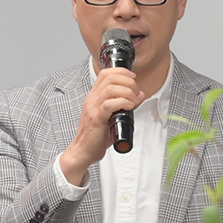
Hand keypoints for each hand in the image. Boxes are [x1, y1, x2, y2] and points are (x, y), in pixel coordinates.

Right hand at [59, 65, 142, 184]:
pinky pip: (109, 104)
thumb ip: (124, 103)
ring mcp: (93, 108)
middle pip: (110, 78)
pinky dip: (122, 102)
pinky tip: (129, 107)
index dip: (121, 72)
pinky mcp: (97, 118)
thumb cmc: (96, 135)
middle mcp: (92, 99)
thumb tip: (139, 95)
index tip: (132, 77)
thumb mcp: (111, 115)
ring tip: (133, 100)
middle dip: (128, 81)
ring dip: (127, 92)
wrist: (83, 150)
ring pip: (111, 88)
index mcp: (94, 96)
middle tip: (135, 92)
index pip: (105, 73)